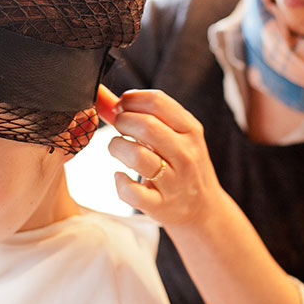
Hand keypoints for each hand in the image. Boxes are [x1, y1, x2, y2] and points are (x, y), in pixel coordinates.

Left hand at [108, 89, 225, 227]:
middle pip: (146, 125)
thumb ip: (139, 114)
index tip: (122, 106)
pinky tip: (121, 177)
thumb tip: (101, 95)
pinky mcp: (160, 205)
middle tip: (119, 127)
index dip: (131, 99)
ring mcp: (174, 182)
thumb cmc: (180, 164)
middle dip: (122, 121)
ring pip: (137, 156)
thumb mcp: (172, 135)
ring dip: (117, 147)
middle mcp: (185, 154)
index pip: (157, 101)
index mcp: (190, 130)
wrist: (202, 208)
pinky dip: (120, 182)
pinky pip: (132, 192)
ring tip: (117, 148)